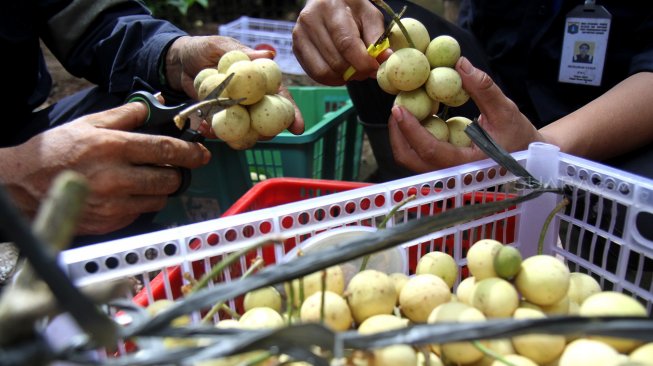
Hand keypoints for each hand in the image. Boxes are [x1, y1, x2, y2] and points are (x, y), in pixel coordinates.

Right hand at [1, 103, 209, 234]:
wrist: (25, 185)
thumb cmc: (59, 149)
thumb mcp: (91, 123)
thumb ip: (127, 114)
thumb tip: (157, 103)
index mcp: (114, 147)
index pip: (165, 150)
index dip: (189, 152)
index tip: (202, 153)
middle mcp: (117, 178)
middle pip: (168, 179)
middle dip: (176, 173)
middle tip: (172, 168)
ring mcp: (114, 204)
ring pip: (158, 199)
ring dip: (160, 190)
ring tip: (145, 180)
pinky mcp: (110, 222)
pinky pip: (140, 213)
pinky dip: (140, 203)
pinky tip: (126, 193)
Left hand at [165, 35, 304, 134]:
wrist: (178, 63)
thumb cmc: (203, 49)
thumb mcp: (221, 46)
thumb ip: (243, 52)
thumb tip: (269, 54)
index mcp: (260, 80)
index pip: (281, 98)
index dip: (292, 113)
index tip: (298, 128)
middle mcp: (253, 99)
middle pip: (269, 121)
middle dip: (268, 132)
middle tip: (260, 135)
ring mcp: (237, 112)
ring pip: (248, 131)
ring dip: (241, 138)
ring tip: (226, 134)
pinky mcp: (221, 120)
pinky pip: (224, 133)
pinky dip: (217, 134)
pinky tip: (205, 128)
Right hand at [292, 0, 388, 85]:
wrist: (327, 2)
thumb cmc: (351, 9)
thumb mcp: (369, 15)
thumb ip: (377, 37)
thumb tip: (384, 59)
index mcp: (330, 8)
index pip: (346, 44)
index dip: (363, 62)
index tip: (375, 68)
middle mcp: (310, 20)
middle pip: (336, 61)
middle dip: (355, 71)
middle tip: (366, 69)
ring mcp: (299, 35)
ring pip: (324, 72)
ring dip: (344, 77)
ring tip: (354, 69)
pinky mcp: (296, 48)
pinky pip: (315, 75)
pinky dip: (332, 79)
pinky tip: (341, 70)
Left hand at [389, 56, 542, 172]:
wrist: (529, 158)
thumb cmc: (519, 137)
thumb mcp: (506, 110)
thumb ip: (484, 88)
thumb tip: (460, 64)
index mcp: (466, 165)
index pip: (430, 150)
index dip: (411, 130)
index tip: (398, 109)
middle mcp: (451, 173)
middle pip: (411, 159)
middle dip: (398, 133)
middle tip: (397, 106)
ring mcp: (445, 173)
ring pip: (412, 159)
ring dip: (403, 135)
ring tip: (405, 109)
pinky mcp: (443, 167)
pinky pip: (420, 155)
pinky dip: (413, 137)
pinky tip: (418, 117)